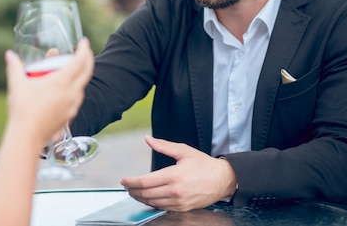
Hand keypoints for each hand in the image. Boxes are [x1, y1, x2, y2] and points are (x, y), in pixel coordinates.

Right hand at [4, 38, 93, 146]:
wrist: (27, 137)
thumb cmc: (22, 110)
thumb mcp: (17, 85)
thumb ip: (14, 67)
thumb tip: (9, 55)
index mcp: (61, 82)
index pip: (80, 61)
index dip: (84, 50)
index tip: (84, 42)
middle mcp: (71, 93)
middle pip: (87, 72)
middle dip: (88, 59)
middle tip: (84, 51)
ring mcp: (72, 105)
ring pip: (82, 86)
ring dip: (82, 74)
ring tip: (74, 69)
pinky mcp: (70, 116)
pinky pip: (77, 98)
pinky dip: (76, 88)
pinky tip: (67, 89)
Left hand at [120, 136, 236, 211]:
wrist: (223, 179)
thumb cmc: (204, 165)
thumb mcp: (183, 151)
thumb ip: (163, 146)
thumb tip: (148, 139)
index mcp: (174, 175)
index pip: (145, 181)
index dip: (131, 182)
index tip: (124, 180)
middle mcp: (175, 190)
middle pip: (146, 194)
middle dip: (133, 191)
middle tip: (126, 187)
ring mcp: (179, 201)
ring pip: (153, 203)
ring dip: (140, 198)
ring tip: (134, 193)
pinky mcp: (183, 208)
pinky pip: (163, 208)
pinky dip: (152, 204)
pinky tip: (148, 199)